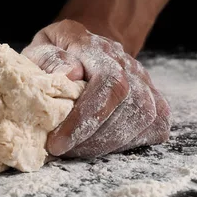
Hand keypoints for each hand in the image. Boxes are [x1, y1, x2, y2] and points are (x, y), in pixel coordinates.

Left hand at [22, 19, 169, 157]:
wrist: (76, 47)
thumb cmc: (54, 54)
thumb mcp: (40, 49)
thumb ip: (49, 59)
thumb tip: (69, 73)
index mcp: (95, 46)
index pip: (109, 80)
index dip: (87, 116)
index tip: (58, 141)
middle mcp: (125, 60)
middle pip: (130, 102)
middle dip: (95, 137)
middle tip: (64, 150)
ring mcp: (142, 78)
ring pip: (145, 116)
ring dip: (110, 142)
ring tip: (79, 150)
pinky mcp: (152, 96)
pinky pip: (156, 124)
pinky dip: (131, 142)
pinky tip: (104, 144)